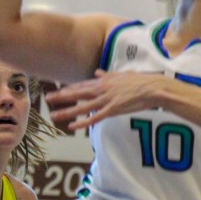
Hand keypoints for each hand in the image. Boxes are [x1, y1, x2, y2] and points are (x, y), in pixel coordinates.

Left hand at [45, 70, 168, 131]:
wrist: (153, 88)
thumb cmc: (140, 81)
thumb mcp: (121, 75)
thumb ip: (107, 75)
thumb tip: (97, 72)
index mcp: (103, 82)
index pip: (81, 86)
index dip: (68, 89)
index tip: (57, 91)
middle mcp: (101, 90)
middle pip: (77, 94)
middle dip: (61, 97)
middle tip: (47, 100)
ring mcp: (106, 100)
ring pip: (81, 107)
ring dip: (67, 111)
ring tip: (54, 116)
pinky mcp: (112, 110)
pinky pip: (94, 117)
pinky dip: (83, 122)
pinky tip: (73, 127)